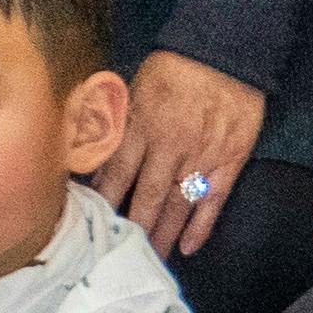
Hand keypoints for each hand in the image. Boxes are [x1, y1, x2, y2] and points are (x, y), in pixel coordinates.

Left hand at [94, 49, 267, 257]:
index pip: (116, 173)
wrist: (225, 52)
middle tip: (119, 258)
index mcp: (141, 125)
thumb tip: (82, 150)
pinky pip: (214, 200)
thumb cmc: (172, 70)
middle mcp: (169, 145)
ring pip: (177, 204)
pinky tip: (188, 247)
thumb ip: (109, 120)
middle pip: (146, 197)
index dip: (105, 202)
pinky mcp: (230, 160)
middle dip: (133, 230)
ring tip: (150, 260)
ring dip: (163, 235)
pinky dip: (201, 226)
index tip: (93, 225)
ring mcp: (202, 155)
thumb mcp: (131, 88)